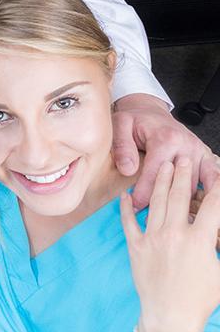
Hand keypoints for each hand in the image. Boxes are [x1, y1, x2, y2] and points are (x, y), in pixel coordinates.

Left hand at [112, 93, 215, 208]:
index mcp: (165, 139)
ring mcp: (198, 152)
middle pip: (178, 183)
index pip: (156, 174)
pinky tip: (204, 205)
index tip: (136, 208)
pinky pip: (213, 177)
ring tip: (178, 218)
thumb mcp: (120, 126)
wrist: (150, 111)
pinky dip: (210, 191)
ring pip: (196, 185)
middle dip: (166, 203)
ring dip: (188, 203)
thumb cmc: (135, 120)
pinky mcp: (205, 156)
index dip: (144, 193)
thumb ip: (122, 147)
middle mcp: (186, 146)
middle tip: (156, 219)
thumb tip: (128, 169)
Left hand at [122, 159, 219, 331]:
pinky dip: (127, 207)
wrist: (170, 316)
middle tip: (185, 158)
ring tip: (164, 166)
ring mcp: (152, 239)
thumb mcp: (219, 268)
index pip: (213, 205)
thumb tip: (213, 228)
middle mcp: (174, 234)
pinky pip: (129, 222)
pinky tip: (126, 194)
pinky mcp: (136, 247)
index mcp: (199, 240)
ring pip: (156, 203)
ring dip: (160, 182)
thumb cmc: (199, 298)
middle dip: (183, 174)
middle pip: (180, 196)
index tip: (218, 173)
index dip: (217, 186)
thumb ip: (216, 243)